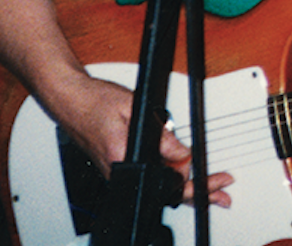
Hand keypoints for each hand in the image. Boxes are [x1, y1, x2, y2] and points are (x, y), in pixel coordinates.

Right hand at [39, 69, 233, 208]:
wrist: (71, 101)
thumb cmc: (96, 102)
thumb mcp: (136, 111)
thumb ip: (162, 136)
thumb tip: (183, 154)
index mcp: (124, 160)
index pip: (166, 183)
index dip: (195, 182)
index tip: (215, 180)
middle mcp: (120, 171)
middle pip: (164, 190)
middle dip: (196, 190)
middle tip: (221, 187)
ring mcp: (119, 170)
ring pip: (158, 183)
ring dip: (185, 182)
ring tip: (210, 183)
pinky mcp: (120, 165)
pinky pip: (150, 173)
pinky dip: (169, 173)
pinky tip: (183, 169)